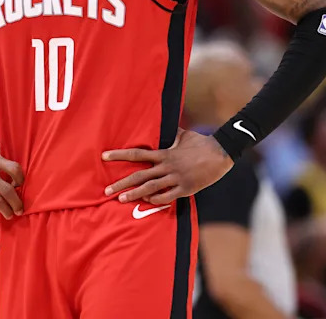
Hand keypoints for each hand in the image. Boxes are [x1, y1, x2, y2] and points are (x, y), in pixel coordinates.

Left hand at [102, 128, 232, 204]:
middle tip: (107, 190)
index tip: (104, 156)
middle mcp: (167, 166)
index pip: (136, 154)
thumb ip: (170, 133)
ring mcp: (176, 178)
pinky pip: (167, 196)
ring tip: (121, 200)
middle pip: (139, 176)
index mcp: (164, 153)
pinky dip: (155, 200)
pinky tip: (146, 202)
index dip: (119, 155)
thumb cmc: (201, 143)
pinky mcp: (185, 188)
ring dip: (134, 194)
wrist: (221, 154)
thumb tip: (162, 122)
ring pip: (150, 188)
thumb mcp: (183, 135)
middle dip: (122, 183)